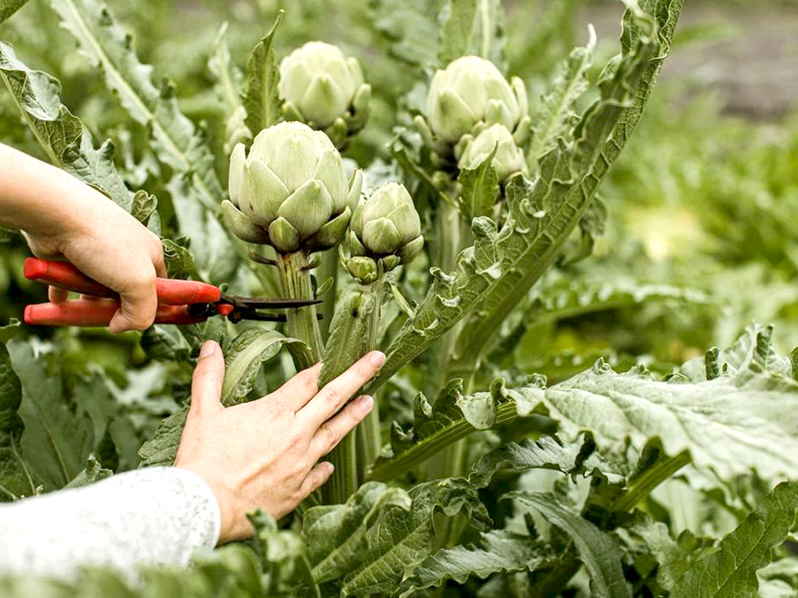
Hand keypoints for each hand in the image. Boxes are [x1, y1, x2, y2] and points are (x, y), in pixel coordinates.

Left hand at [0, 143, 164, 331]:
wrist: (56, 214)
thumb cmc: (104, 243)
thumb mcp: (139, 283)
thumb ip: (142, 312)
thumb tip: (121, 327)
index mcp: (150, 253)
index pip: (159, 288)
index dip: (150, 307)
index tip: (135, 321)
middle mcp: (126, 251)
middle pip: (125, 291)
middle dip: (116, 308)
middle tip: (106, 319)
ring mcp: (97, 252)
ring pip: (96, 289)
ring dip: (89, 302)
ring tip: (79, 308)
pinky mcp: (70, 254)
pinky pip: (68, 283)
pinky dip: (64, 295)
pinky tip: (59, 303)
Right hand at [174, 341, 383, 542]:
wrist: (206, 507)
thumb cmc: (203, 460)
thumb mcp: (203, 413)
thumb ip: (209, 377)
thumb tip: (210, 346)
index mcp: (275, 412)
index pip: (307, 381)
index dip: (321, 368)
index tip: (334, 358)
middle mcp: (296, 435)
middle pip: (333, 398)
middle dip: (358, 375)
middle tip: (378, 359)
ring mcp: (301, 464)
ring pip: (334, 434)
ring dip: (353, 416)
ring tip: (370, 402)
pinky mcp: (298, 490)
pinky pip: (319, 474)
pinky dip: (325, 466)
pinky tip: (330, 463)